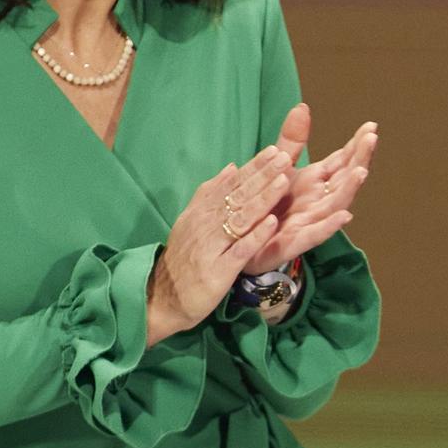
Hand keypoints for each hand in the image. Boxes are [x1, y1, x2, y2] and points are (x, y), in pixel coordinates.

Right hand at [145, 145, 290, 344]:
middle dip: (263, 176)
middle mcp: (206, 224)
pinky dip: (256, 236)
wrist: (162, 296)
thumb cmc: (184, 258)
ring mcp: (212, 246)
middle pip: (239, 196)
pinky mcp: (218, 270)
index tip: (275, 151)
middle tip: (285, 157)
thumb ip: (211, 193)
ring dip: (263, 199)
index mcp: (202, 211)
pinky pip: (240, 250)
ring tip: (283, 181)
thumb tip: (231, 167)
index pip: (232, 184)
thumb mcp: (192, 221)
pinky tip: (272, 223)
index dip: (254, 167)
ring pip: (241, 218)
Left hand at [243, 104, 377, 273]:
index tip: (370, 127)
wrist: (241, 242)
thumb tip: (303, 106)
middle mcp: (318, 201)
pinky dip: (330, 226)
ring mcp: (310, 222)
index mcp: (315, 182)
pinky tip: (344, 216)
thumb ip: (292, 141)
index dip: (357, 145)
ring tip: (361, 172)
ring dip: (350, 189)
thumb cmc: (266, 205)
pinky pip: (315, 234)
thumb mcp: (278, 167)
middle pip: (345, 179)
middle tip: (371, 139)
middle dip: (359, 159)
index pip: (342, 161)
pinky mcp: (294, 243)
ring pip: (335, 205)